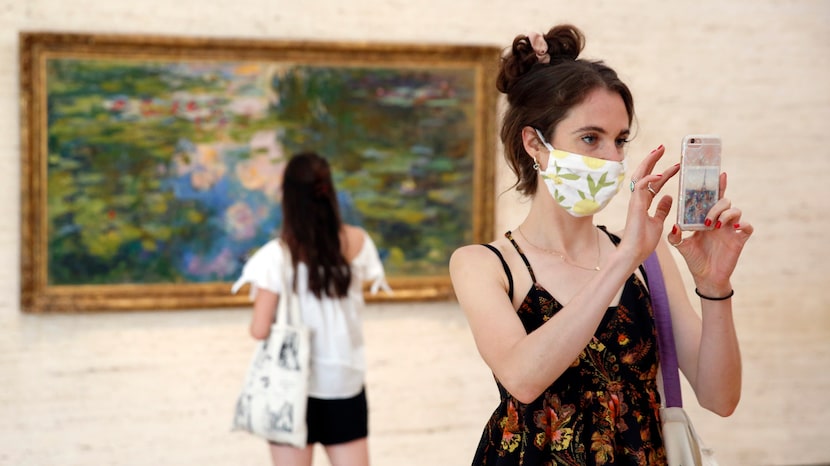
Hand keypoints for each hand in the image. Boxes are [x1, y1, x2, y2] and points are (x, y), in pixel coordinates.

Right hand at [620, 145, 679, 261]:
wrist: (634, 253)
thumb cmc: (643, 241)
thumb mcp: (658, 222)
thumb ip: (662, 210)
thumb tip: (669, 197)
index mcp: (644, 203)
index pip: (653, 183)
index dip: (664, 173)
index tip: (676, 165)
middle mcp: (638, 199)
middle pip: (644, 174)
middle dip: (653, 160)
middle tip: (663, 147)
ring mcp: (635, 200)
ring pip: (640, 175)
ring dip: (649, 162)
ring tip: (659, 150)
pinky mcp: (635, 205)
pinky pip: (640, 186)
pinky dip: (649, 179)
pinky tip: (659, 174)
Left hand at [666, 172, 753, 292]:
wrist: (705, 277)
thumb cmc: (693, 258)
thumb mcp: (680, 246)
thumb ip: (674, 235)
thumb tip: (674, 225)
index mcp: (706, 217)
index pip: (711, 197)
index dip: (716, 185)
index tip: (718, 174)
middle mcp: (720, 220)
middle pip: (724, 200)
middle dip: (716, 206)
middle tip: (706, 221)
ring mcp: (730, 229)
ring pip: (736, 210)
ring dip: (726, 214)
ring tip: (715, 226)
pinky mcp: (739, 239)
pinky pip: (748, 226)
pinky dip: (743, 224)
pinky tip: (734, 229)